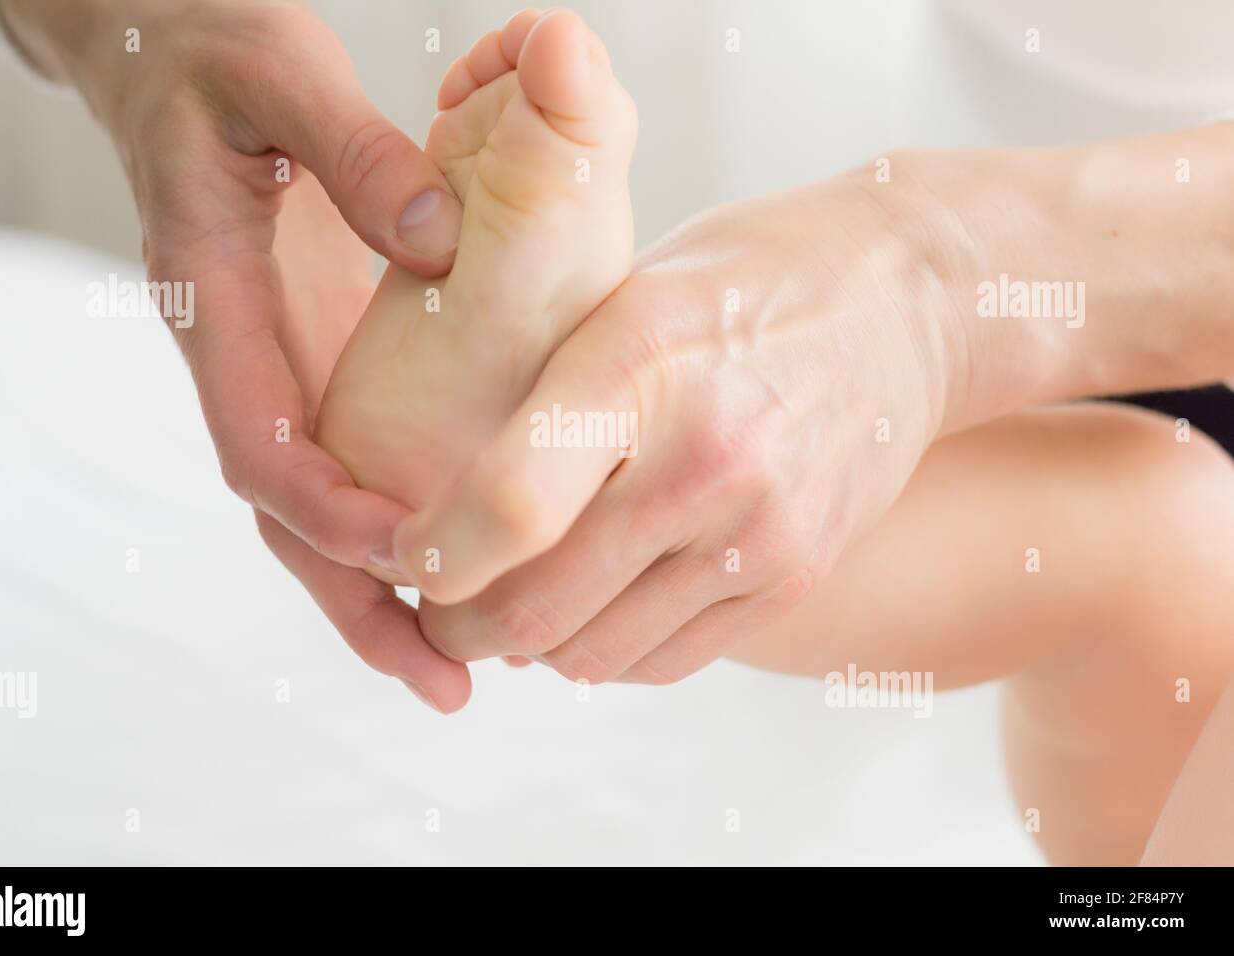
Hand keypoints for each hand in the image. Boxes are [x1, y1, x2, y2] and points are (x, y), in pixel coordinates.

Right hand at [0, 0, 470, 708]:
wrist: (169, 44)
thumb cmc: (210, 51)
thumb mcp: (277, 74)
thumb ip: (352, 153)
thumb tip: (436, 244)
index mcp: (218, 302)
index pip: (260, 444)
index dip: (325, 515)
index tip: (409, 553)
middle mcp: (247, 355)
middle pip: (289, 515)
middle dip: (360, 603)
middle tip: (445, 681)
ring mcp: (283, 363)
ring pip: (317, 506)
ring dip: (379, 590)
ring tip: (457, 662)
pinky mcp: (318, 353)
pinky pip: (348, 457)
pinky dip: (392, 524)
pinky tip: (455, 560)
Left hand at [394, 167, 969, 683]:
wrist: (908, 299)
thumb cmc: (743, 279)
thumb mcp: (626, 289)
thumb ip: (542, 394)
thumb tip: (442, 505)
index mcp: (640, 361)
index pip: (505, 506)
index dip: (429, 556)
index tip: (400, 554)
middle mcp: (706, 457)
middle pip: (537, 608)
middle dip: (458, 625)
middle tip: (437, 604)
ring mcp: (761, 528)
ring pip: (593, 655)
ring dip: (532, 647)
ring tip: (513, 601)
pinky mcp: (798, 575)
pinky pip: (665, 661)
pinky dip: (607, 650)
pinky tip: (594, 603)